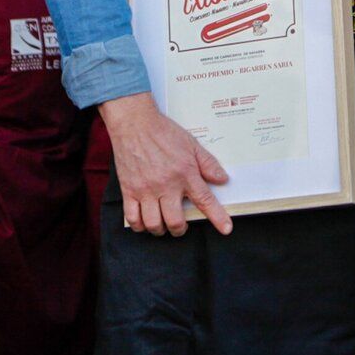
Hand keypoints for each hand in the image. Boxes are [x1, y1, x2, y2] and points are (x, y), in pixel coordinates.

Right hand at [100, 91, 231, 236]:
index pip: (205, 200)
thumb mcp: (192, 145)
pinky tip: (145, 222)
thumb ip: (208, 164)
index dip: (217, 217)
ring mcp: (146, 190)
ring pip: (153, 223)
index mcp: (185, 173)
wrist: (135, 124)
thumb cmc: (164, 133)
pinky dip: (140, 226)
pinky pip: (133, 218)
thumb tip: (223, 179)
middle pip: (175, 221)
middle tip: (181, 226)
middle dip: (180, 229)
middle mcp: (166, 185)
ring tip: (164, 225)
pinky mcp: (129, 191)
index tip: (226, 229)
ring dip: (161, 230)